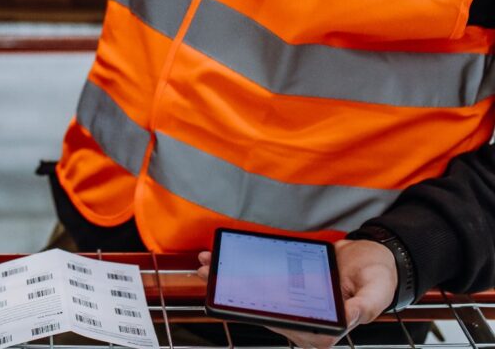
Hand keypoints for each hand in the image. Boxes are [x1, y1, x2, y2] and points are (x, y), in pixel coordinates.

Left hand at [197, 239, 396, 348]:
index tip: (239, 302)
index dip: (261, 315)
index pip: (288, 327)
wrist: (374, 256)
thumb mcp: (377, 291)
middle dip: (234, 295)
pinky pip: (263, 281)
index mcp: (326, 329)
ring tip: (207, 265)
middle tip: (209, 276)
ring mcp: (296, 305)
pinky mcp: (290, 288)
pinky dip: (243, 271)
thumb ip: (364, 306)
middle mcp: (307, 322)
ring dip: (231, 282)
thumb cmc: (378, 277)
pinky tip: (225, 258)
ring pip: (258, 297)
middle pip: (265, 311)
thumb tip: (347, 317)